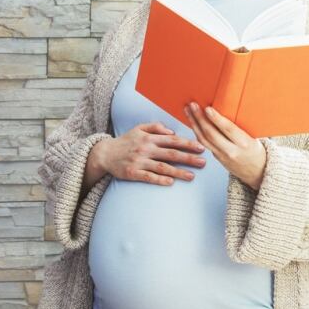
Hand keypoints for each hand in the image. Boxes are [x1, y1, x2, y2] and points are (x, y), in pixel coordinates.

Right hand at [90, 122, 206, 185]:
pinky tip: (171, 182)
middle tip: (204, 162)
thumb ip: (156, 127)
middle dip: (188, 158)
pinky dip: (159, 179)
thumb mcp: (139, 128)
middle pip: (171, 154)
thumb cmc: (126, 141)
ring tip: (192, 176)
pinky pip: (148, 177)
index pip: (172, 140)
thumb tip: (172, 131)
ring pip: (162, 167)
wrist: (105, 153)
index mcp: (149, 138)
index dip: (188, 144)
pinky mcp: (133, 173)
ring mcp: (139, 161)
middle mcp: (145, 149)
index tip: (201, 148)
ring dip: (178, 172)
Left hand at [184, 102, 266, 189]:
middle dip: (200, 118)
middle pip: (211, 134)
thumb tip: (228, 109)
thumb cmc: (257, 151)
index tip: (207, 108)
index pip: (228, 129)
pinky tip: (193, 122)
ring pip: (204, 139)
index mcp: (245, 143)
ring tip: (188, 111)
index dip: (216, 119)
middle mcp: (232, 151)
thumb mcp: (255, 138)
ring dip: (194, 124)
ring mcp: (222, 156)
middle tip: (192, 105)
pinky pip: (204, 144)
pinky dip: (197, 132)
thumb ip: (241, 127)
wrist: (258, 173)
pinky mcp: (217, 158)